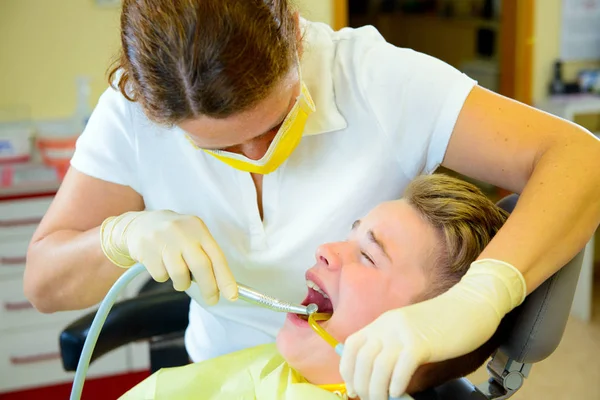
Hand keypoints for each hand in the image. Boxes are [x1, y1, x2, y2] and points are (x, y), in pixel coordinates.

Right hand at [100, 210, 236, 303]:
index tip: (232, 296)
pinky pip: (161, 276)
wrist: (140, 225)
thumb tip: (222, 286)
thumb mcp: (193, 237)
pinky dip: (164, 277)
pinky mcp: (146, 250)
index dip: (225, 278)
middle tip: (212, 300)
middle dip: (209, 288)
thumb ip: (206, 256)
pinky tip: (161, 265)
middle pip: (201, 266)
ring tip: (180, 277)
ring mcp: (163, 240)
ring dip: (182, 283)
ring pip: (180, 275)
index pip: (217, 256)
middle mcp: (182, 232)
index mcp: (198, 228)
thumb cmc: (175, 236)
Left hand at [339, 259, 526, 399]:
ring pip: (378, 367)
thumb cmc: (443, 322)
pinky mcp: (422, 343)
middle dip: (362, 385)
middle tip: (370, 398)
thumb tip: (377, 376)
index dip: (348, 370)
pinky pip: (402, 368)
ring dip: (377, 390)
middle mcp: (388, 326)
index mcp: (383, 322)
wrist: (471, 304)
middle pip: (362, 359)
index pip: (352, 345)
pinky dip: (396, 384)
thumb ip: (392, 346)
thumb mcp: (408, 329)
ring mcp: (404, 333)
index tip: (354, 388)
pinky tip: (399, 393)